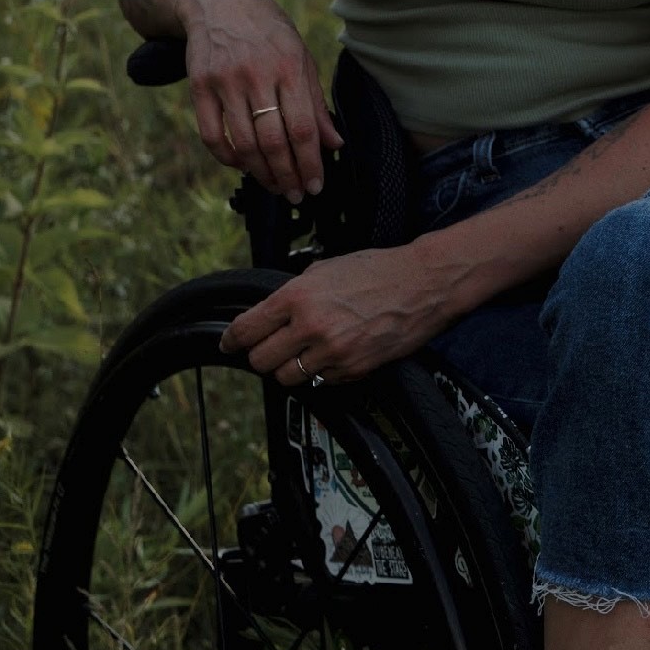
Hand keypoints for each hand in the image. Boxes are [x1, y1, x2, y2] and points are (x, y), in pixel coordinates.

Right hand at [178, 0, 342, 201]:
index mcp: (289, 66)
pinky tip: (242, 165)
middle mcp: (257, 74)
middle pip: (273, 141)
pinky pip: (211, 135)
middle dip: (288, 175)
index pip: (303, 127)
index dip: (311, 162)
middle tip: (295, 194)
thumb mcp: (300, 56)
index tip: (316, 185)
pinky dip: (227, 158)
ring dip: (260, 172)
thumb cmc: (268, 31)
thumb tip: (335, 143)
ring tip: (274, 185)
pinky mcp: (199, 85)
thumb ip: (315, 102)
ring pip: (243, 143)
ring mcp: (225, 80)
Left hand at [218, 246, 449, 385]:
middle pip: (261, 361)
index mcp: (297, 296)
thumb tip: (270, 312)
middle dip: (262, 354)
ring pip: (287, 378)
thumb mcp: (325, 268)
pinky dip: (321, 371)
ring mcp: (331, 353)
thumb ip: (294, 292)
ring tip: (305, 350)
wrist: (421, 284)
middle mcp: (310, 327)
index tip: (228, 344)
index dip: (231, 340)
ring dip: (290, 367)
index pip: (246, 329)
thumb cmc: (376, 269)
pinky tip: (335, 351)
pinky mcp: (351, 370)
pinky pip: (320, 381)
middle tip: (272, 346)